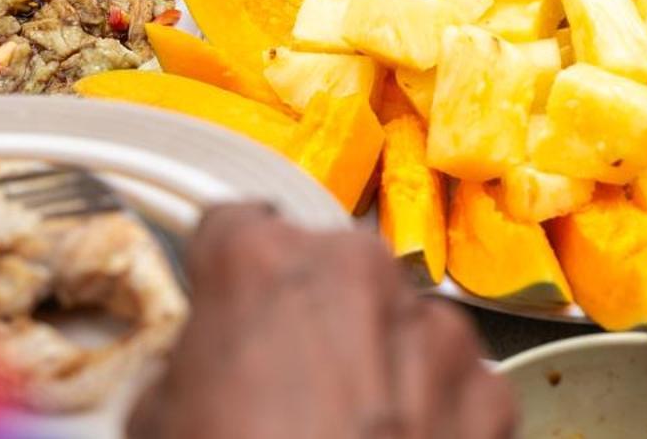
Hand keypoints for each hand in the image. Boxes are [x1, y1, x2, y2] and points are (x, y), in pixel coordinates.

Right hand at [127, 205, 514, 438]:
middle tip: (285, 394)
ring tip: (347, 436)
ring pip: (400, 326)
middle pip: (330, 274)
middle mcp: (361, 272)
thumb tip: (197, 372)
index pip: (234, 227)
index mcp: (265, 263)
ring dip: (379, 365)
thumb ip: (182, 371)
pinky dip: (434, 416)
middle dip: (312, 320)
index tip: (226, 310)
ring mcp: (437, 330)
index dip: (226, 275)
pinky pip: (456, 386)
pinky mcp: (491, 392)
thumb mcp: (155, 427)